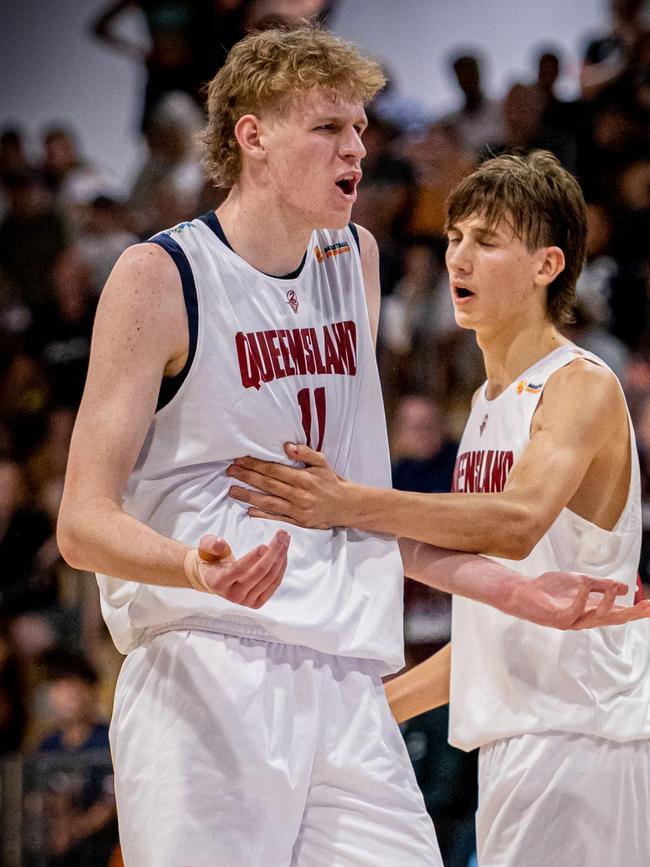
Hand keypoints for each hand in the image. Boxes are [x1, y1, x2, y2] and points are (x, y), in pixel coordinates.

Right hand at [183, 530, 289, 607]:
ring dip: (281, 556)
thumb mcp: (205, 548)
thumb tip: (220, 543)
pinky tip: (283, 551)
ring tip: (285, 538)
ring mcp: (247, 601)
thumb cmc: (213, 560)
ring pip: (270, 578)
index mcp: (219, 582)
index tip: (265, 544)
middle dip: (274, 551)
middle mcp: (233, 595)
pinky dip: (281, 566)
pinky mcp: (258, 602)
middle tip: (281, 534)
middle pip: (260, 573)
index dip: (253, 557)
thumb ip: (210, 544)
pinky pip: (274, 583)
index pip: (239, 570)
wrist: (215, 579)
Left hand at [227, 443, 346, 528]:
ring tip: (232, 490)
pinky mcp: (299, 522)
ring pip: (269, 502)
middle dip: (247, 477)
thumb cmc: (332, 482)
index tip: (240, 460)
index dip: (255, 464)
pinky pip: (277, 518)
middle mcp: (299, 494)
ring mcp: (298, 510)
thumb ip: (306, 453)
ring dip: (249, 496)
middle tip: (230, 471)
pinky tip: (249, 510)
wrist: (346, 505)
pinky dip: (262, 515)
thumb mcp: (322, 463)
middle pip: (268, 484)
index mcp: (304, 478)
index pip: (274, 470)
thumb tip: (287, 446)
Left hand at [504, 571, 649, 629]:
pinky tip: (584, 584)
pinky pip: (573, 611)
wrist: (523, 593)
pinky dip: (580, 597)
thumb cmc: (550, 589)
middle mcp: (586, 618)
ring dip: (606, 603)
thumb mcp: (580, 581)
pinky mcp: (558, 619)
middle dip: (631, 614)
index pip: (619, 612)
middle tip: (647, 607)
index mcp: (592, 609)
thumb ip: (601, 585)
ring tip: (612, 589)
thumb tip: (625, 588)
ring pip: (596, 617)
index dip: (636, 610)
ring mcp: (572, 621)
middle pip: (614, 619)